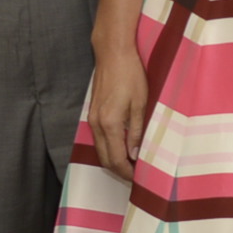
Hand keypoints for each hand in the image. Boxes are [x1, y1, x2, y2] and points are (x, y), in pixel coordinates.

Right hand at [87, 26, 149, 171]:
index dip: (127, 172)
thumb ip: (136, 131)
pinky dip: (108, 148)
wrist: (113, 53)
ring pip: (99, 149)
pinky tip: (121, 148)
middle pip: (104, 158)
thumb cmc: (131, 75)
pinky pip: (98, 138)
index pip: (116, 159)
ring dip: (112, 160)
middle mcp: (96, 124)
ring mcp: (92, 118)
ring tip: (130, 165)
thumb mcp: (141, 104)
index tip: (138, 179)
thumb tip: (135, 154)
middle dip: (119, 171)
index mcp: (109, 123)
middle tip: (135, 177)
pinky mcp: (92, 113)